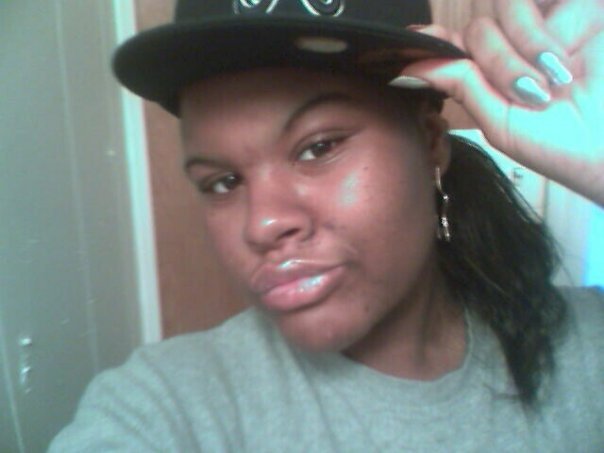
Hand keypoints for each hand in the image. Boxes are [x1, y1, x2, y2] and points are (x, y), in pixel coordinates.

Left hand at [400, 0, 603, 205]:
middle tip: (529, 93)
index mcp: (501, 73)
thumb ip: (461, 85)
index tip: (413, 41)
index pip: (461, 45)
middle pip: (479, 29)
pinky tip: (561, 62)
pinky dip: (536, 35)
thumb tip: (410, 66)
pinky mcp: (581, 9)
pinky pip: (534, 3)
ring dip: (518, 51)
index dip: (437, 41)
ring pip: (503, 11)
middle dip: (495, 61)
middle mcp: (522, 45)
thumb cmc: (563, 145)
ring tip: (551, 83)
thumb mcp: (501, 121)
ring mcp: (552, 22)